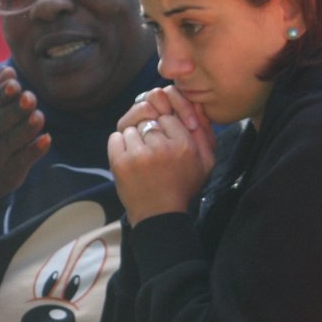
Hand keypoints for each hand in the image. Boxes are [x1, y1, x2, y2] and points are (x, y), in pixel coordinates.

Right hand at [0, 68, 49, 199]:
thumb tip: (8, 70)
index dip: (1, 93)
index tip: (15, 82)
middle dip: (15, 109)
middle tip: (30, 97)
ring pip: (12, 141)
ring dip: (26, 128)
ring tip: (39, 116)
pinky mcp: (11, 172)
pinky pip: (23, 161)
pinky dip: (35, 151)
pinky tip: (47, 139)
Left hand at [108, 87, 215, 220]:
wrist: (159, 215)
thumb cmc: (182, 187)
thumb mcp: (205, 163)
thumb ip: (204, 132)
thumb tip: (194, 105)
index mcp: (184, 145)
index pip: (167, 117)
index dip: (165, 130)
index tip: (164, 145)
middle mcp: (161, 148)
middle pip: (148, 121)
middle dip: (148, 134)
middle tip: (151, 153)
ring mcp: (138, 155)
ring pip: (131, 129)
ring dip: (134, 140)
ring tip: (140, 158)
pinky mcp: (120, 163)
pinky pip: (115, 138)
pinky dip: (119, 146)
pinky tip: (129, 159)